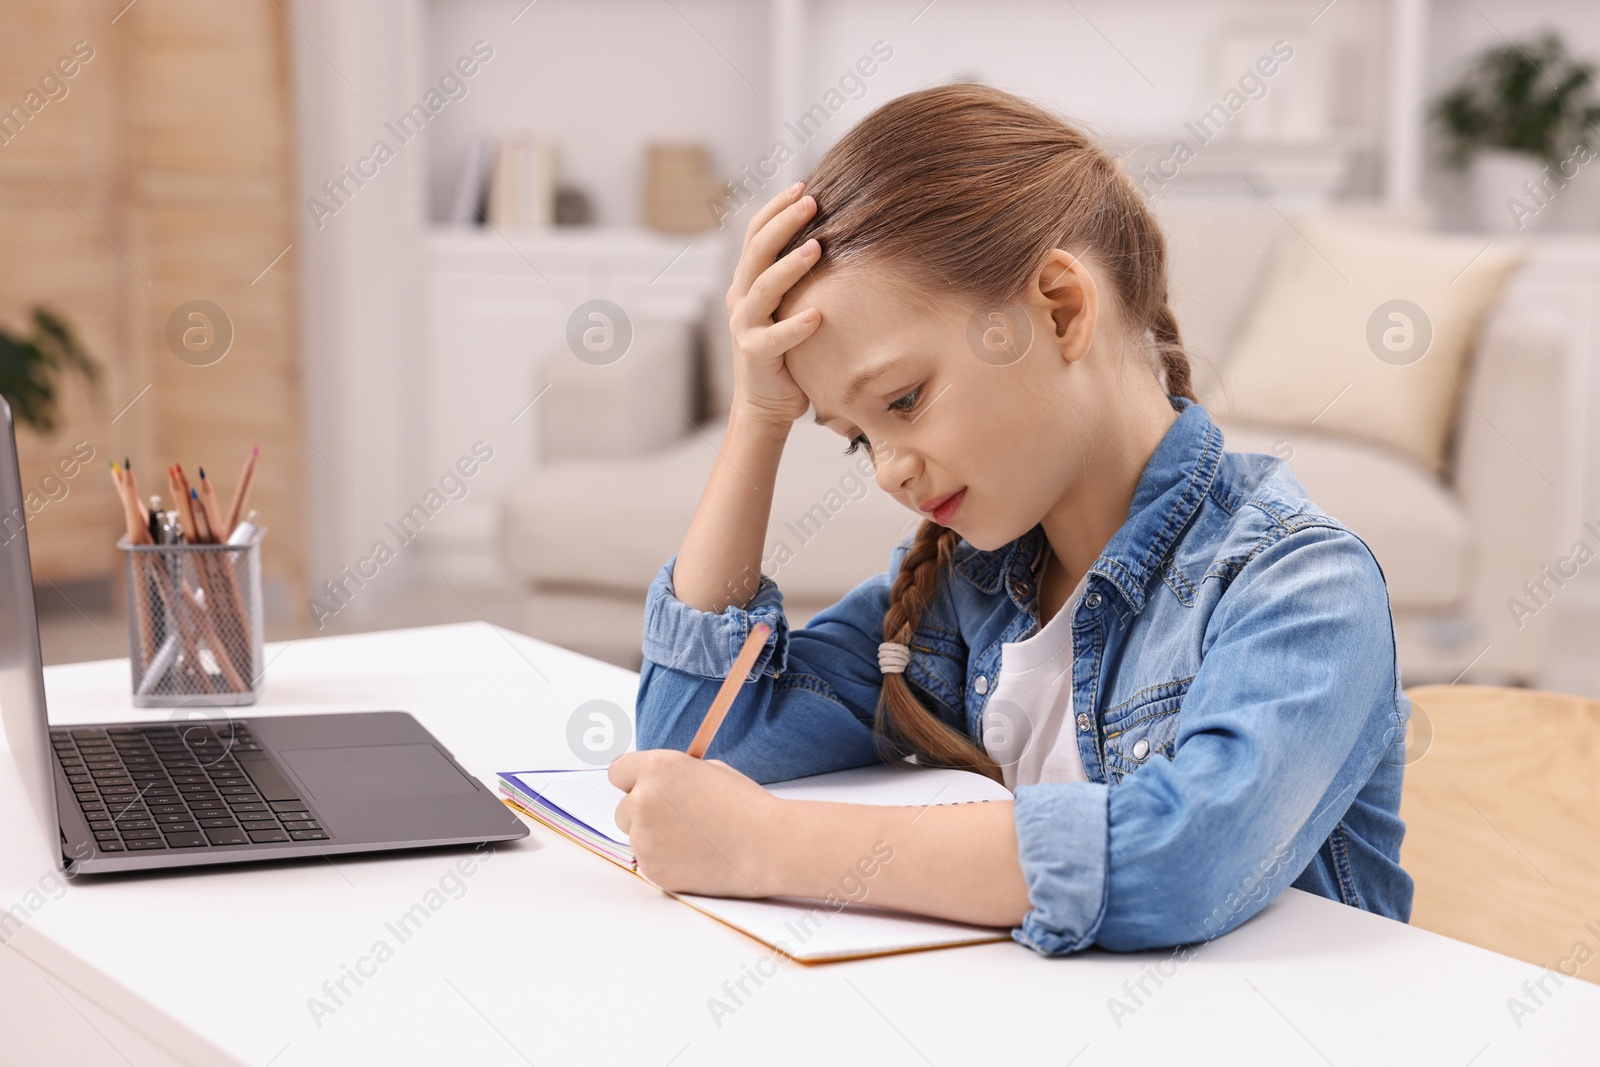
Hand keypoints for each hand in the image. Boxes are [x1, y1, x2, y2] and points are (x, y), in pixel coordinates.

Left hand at [609, 749, 779, 897]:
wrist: (766, 845)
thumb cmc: (745, 806)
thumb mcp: (709, 771)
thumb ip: (673, 776)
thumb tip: (655, 784)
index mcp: (657, 769)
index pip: (618, 771)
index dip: (632, 780)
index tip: (642, 787)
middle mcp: (643, 801)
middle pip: (622, 808)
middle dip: (643, 812)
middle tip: (677, 818)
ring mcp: (644, 837)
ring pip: (635, 836)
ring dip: (654, 836)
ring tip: (693, 839)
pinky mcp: (652, 868)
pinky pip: (648, 860)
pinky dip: (664, 859)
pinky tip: (694, 855)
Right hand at [725, 183, 822, 427]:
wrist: (766, 404)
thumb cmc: (786, 353)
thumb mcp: (788, 308)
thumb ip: (797, 280)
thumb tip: (833, 239)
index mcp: (747, 283)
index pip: (756, 235)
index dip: (776, 208)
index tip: (803, 185)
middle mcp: (740, 299)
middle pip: (757, 251)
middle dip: (784, 222)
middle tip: (811, 201)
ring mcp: (744, 326)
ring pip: (763, 287)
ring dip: (790, 265)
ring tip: (817, 247)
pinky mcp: (755, 355)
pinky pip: (775, 338)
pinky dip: (795, 327)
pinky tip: (817, 316)